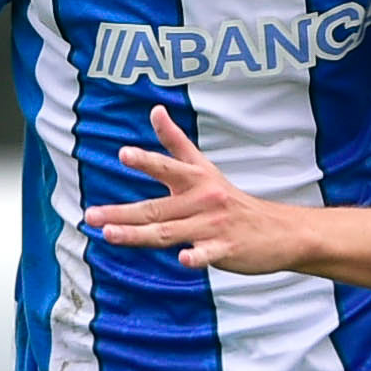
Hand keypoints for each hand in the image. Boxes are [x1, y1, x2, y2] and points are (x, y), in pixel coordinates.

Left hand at [93, 109, 321, 274]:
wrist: (278, 231)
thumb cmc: (232, 200)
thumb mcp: (205, 168)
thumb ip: (176, 141)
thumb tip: (155, 109)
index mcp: (196, 180)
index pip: (167, 167)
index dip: (146, 161)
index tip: (123, 154)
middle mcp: (202, 200)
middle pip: (156, 207)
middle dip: (122, 212)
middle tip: (91, 214)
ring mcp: (213, 226)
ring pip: (170, 231)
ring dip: (138, 234)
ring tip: (109, 234)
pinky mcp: (225, 250)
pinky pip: (208, 254)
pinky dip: (197, 257)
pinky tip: (184, 260)